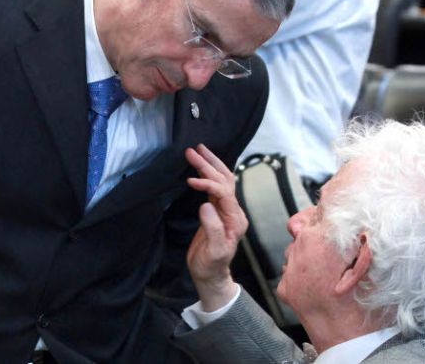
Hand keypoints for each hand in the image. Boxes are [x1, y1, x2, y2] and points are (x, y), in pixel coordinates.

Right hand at [185, 144, 247, 310]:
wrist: (211, 275)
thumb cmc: (211, 266)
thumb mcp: (213, 251)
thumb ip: (212, 228)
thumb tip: (205, 205)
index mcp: (235, 219)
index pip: (223, 192)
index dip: (208, 183)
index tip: (190, 181)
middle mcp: (234, 211)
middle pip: (224, 180)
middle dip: (208, 164)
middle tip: (191, 150)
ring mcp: (227, 209)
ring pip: (222, 179)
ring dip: (210, 164)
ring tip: (197, 149)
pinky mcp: (217, 210)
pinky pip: (215, 186)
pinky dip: (207, 173)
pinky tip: (199, 165)